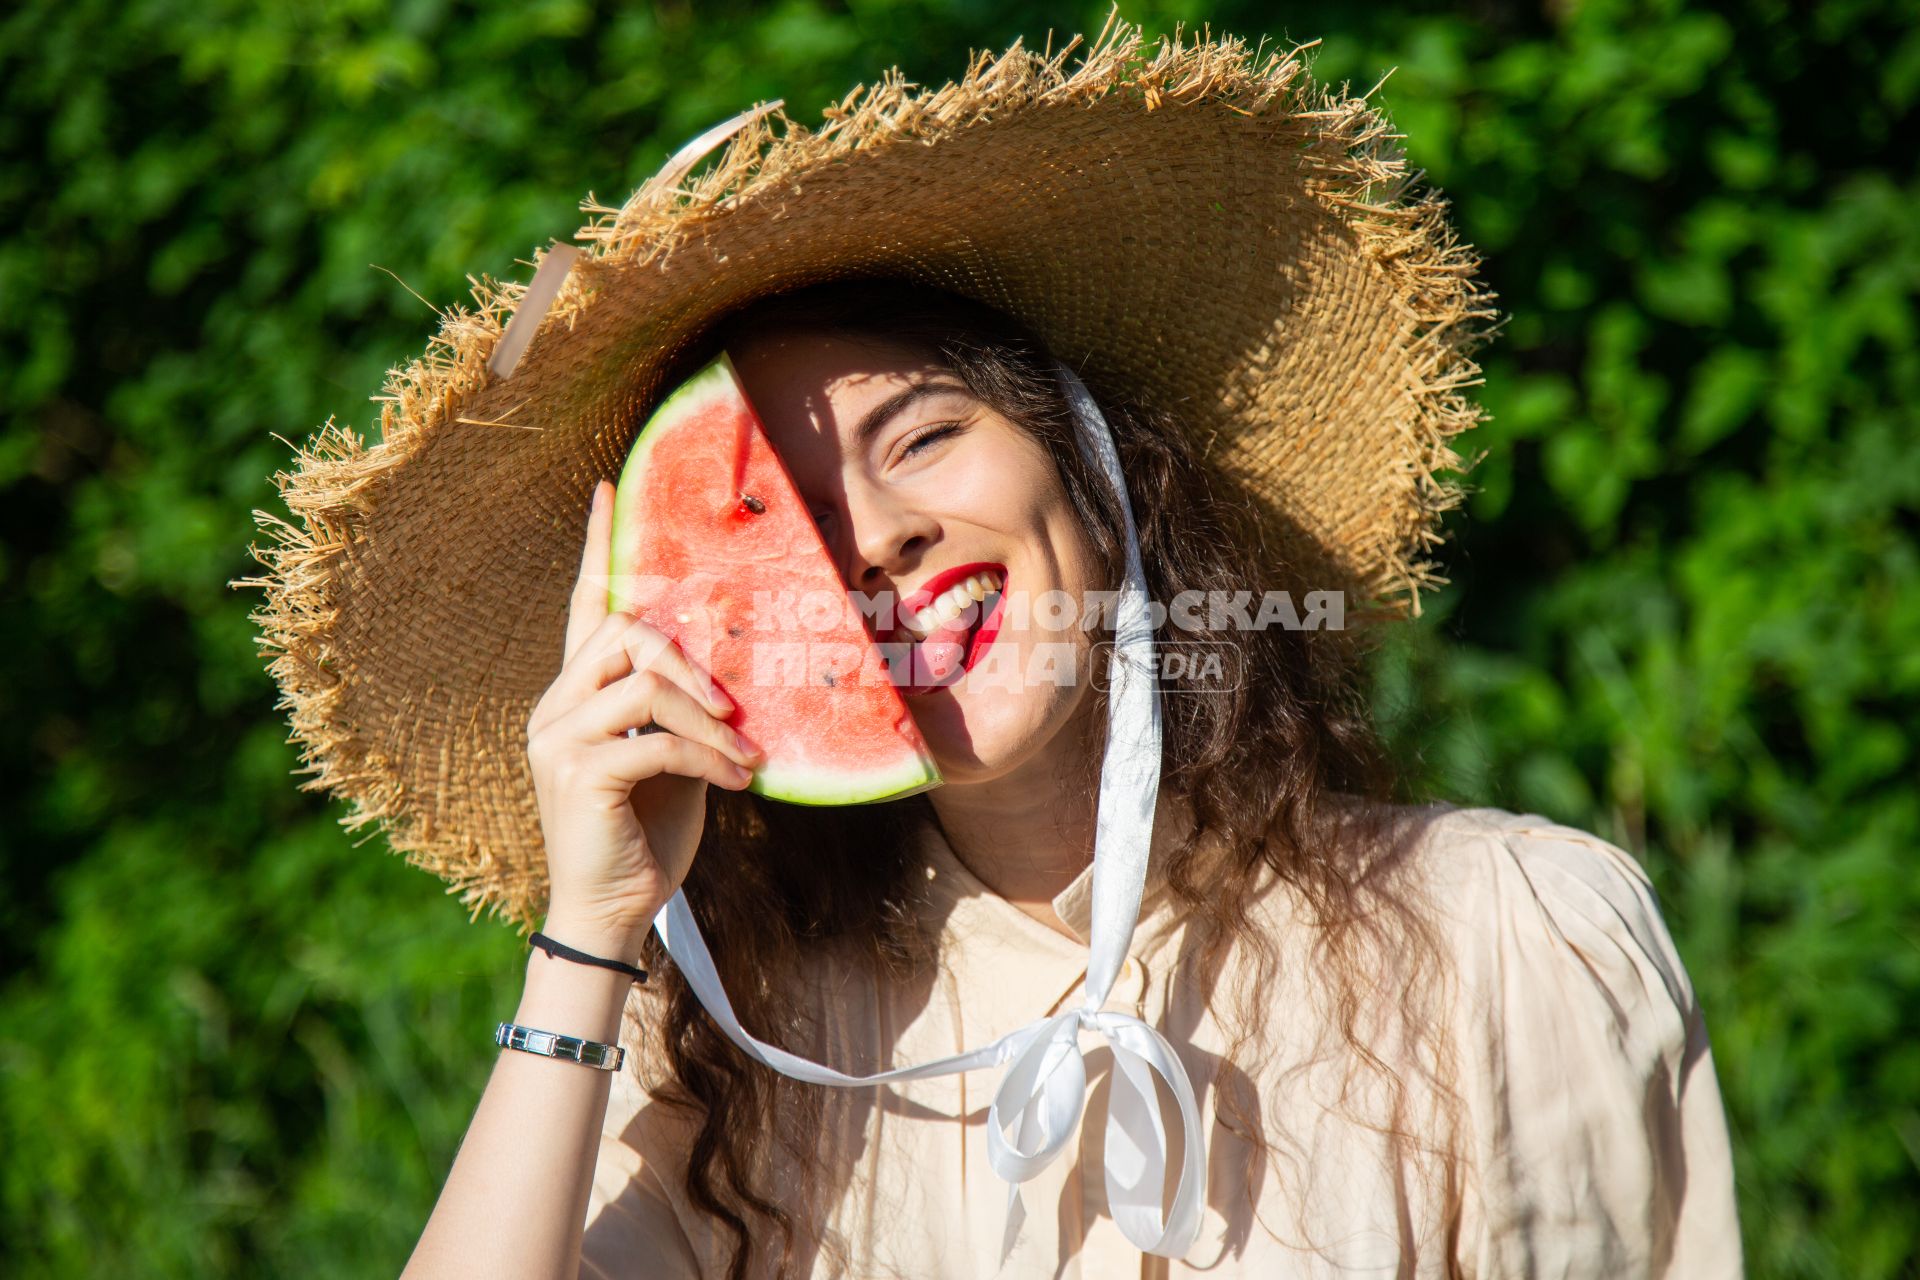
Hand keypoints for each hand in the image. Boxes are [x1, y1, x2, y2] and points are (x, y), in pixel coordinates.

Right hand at [525, 480, 764, 952]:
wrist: (613, 912)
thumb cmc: (648, 834)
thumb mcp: (675, 758)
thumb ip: (685, 709)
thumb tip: (734, 668)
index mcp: (576, 696)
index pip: (586, 607)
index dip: (600, 549)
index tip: (609, 490)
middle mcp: (555, 706)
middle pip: (626, 633)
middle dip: (691, 663)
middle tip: (735, 712)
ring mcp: (557, 738)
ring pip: (643, 681)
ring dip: (709, 718)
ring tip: (744, 757)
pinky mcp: (577, 772)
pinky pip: (655, 738)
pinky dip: (707, 758)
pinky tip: (737, 783)